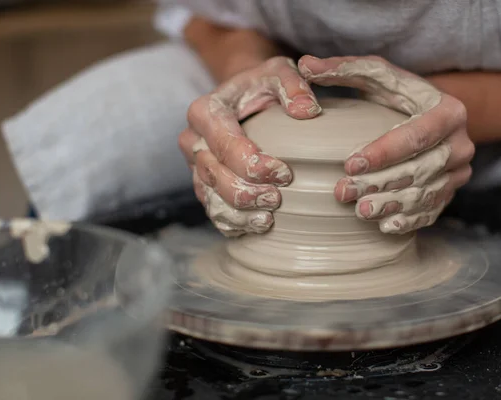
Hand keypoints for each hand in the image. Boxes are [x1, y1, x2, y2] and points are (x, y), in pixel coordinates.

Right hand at [179, 56, 320, 236]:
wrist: (241, 98)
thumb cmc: (261, 85)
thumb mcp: (278, 72)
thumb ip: (293, 85)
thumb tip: (307, 110)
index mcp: (205, 111)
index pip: (226, 145)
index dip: (254, 166)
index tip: (286, 174)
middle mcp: (193, 140)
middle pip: (214, 176)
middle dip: (245, 193)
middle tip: (276, 199)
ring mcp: (195, 165)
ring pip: (210, 198)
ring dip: (238, 214)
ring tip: (267, 219)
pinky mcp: (202, 183)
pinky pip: (211, 210)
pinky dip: (231, 222)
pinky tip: (254, 226)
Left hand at [299, 55, 474, 233]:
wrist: (430, 116)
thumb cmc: (398, 94)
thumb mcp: (376, 76)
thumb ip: (343, 70)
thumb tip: (305, 65)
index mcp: (448, 111)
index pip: (417, 135)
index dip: (384, 152)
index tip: (350, 164)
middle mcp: (461, 144)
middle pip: (420, 169)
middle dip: (380, 183)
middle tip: (344, 191)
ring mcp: (459, 172)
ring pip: (425, 194)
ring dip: (390, 205)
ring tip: (360, 211)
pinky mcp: (450, 192)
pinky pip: (432, 211)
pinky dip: (409, 220)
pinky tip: (385, 226)